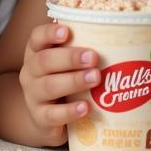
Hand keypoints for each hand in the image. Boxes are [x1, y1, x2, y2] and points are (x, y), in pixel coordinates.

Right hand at [17, 23, 98, 145]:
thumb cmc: (62, 79)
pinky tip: (86, 107)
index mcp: (36, 51)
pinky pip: (53, 115)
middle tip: (94, 57)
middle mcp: (30, 71)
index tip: (67, 31)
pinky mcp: (40, 118)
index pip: (37, 37)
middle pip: (44, 61)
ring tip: (95, 78)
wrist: (47, 117)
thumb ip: (82, 47)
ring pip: (50, 86)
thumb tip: (120, 34)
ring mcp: (33, 96)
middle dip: (70, 58)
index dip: (50, 33)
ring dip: (74, 81)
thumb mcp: (65, 62)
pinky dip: (70, 111)